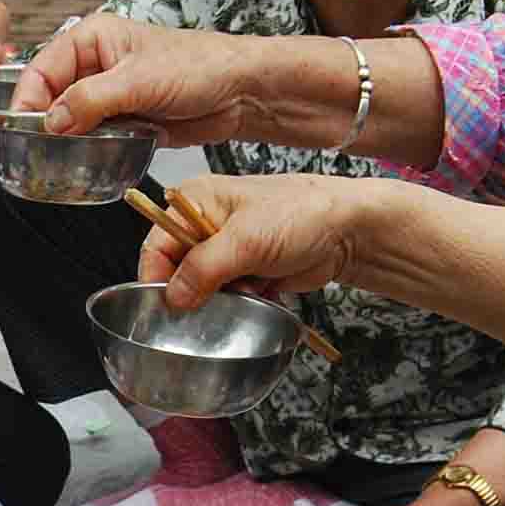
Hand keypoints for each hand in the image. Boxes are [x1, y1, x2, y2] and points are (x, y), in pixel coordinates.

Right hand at [17, 14, 271, 144]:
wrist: (239, 92)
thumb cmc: (198, 67)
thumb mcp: (138, 80)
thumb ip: (91, 100)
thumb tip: (52, 121)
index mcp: (92, 38)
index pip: (42, 68)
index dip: (27, 99)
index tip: (20, 128)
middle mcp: (95, 64)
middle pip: (50, 95)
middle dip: (42, 122)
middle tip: (33, 151)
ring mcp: (108, 94)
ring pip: (69, 119)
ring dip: (64, 139)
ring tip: (53, 161)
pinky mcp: (122, 120)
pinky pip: (92, 137)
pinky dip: (85, 150)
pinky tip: (81, 163)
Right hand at [136, 171, 390, 305]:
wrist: (348, 231)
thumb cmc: (302, 214)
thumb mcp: (245, 239)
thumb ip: (203, 268)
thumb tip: (173, 296)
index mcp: (194, 200)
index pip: (156, 244)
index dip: (157, 277)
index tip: (166, 306)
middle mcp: (204, 222)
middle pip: (175, 269)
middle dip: (193, 290)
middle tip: (212, 300)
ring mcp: (225, 248)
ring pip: (201, 287)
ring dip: (218, 299)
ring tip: (242, 291)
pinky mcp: (243, 270)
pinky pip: (225, 296)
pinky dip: (236, 303)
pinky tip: (254, 295)